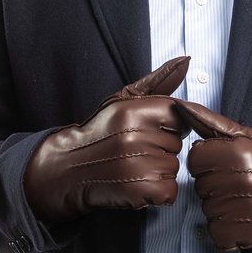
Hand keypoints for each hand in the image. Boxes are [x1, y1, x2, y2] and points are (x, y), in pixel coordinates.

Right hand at [24, 57, 189, 221]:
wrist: (66, 169)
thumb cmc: (99, 133)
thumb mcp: (122, 101)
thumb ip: (158, 81)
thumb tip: (185, 60)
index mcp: (133, 111)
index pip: (179, 116)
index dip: (167, 125)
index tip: (148, 131)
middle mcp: (136, 137)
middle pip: (177, 144)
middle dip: (162, 149)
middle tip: (135, 151)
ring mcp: (138, 165)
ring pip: (174, 168)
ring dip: (159, 171)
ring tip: (133, 167)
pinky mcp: (139, 191)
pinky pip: (169, 191)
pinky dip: (158, 192)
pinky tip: (137, 185)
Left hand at [174, 101, 251, 250]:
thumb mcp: (250, 138)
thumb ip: (212, 123)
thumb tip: (181, 106)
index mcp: (234, 153)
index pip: (194, 159)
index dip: (210, 163)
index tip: (230, 166)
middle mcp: (234, 180)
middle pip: (200, 185)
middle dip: (216, 185)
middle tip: (243, 185)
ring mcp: (235, 210)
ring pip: (206, 209)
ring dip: (222, 208)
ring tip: (246, 202)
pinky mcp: (237, 234)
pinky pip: (215, 233)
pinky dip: (227, 231)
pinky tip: (246, 219)